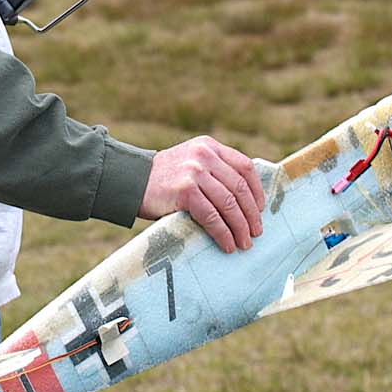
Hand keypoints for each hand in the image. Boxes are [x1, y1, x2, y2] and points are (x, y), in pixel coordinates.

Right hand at [138, 137, 265, 252]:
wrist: (130, 182)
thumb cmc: (164, 179)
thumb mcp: (191, 163)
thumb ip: (214, 171)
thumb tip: (245, 201)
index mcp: (209, 146)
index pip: (245, 166)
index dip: (257, 191)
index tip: (261, 209)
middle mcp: (204, 156)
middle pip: (239, 188)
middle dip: (251, 214)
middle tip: (256, 232)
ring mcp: (194, 172)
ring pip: (228, 204)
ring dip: (240, 227)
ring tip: (244, 243)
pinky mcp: (185, 191)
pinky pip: (212, 216)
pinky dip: (223, 233)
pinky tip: (227, 244)